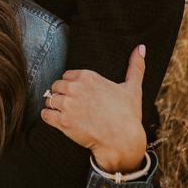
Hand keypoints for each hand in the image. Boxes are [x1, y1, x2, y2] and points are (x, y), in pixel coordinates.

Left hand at [41, 45, 146, 172]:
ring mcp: (68, 105)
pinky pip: (45, 115)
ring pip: (50, 99)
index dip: (71, 85)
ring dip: (54, 106)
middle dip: (61, 94)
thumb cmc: (128, 115)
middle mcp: (76, 88)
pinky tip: (57, 120)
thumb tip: (141, 48)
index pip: (67, 75)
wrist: (122, 140)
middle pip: (56, 86)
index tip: (77, 93)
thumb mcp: (133, 88)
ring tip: (64, 112)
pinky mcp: (63, 122)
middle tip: (70, 104)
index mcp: (89, 77)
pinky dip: (49, 117)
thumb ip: (135, 66)